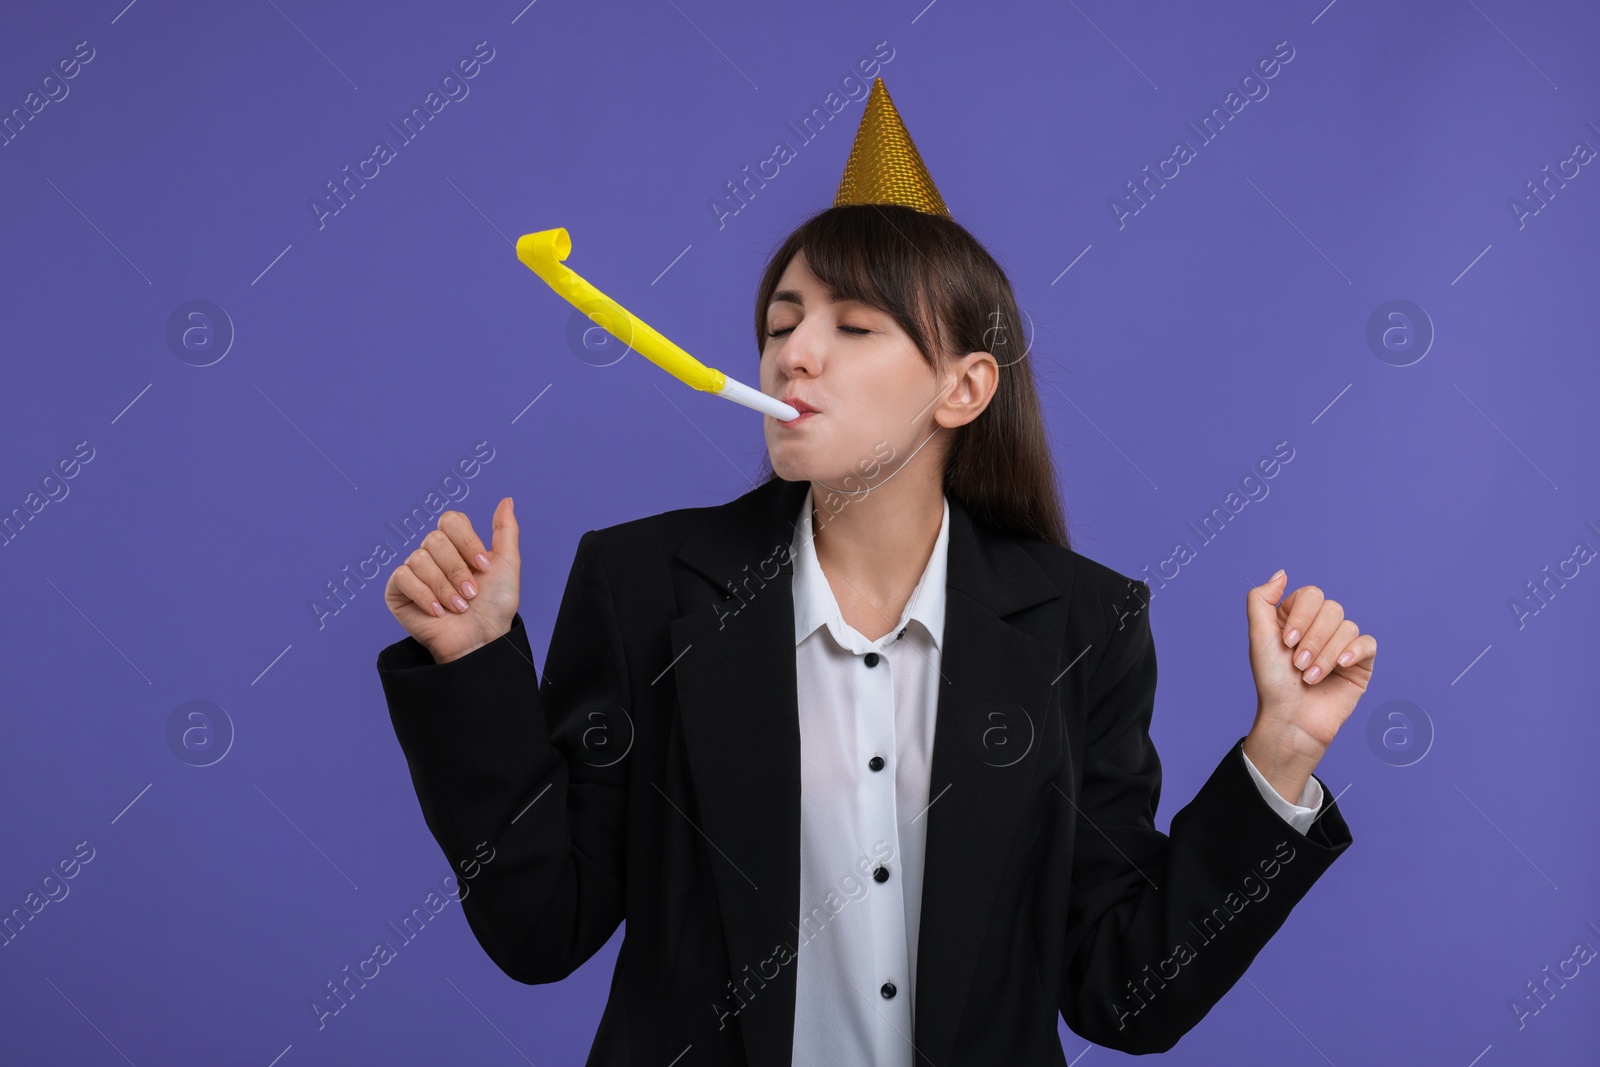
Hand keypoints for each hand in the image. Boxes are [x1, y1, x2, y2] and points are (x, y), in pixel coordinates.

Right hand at [384, 496, 520, 663]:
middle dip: (458, 571)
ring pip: (420, 558)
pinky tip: (437, 612)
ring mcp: (413, 571)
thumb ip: (506, 530)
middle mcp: (433, 554)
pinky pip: (403, 576)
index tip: (484, 567)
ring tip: (457, 607)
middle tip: (470, 594)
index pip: (451, 520)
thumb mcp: (507, 565)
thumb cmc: (494, 607)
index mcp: (457, 544)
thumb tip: (506, 499)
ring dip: (444, 588)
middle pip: (435, 540)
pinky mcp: (397, 590)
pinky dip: (424, 595)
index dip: (467, 542)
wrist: (480, 640)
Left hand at [1244, 568, 1377, 772]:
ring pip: (1347, 627)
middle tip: (1298, 665)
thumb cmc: (1272, 682)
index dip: (1302, 615)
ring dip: (1326, 654)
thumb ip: (1261, 601)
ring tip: (1310, 676)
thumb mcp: (1258, 638)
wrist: (1290, 720)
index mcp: (1297, 617)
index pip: (1311, 594)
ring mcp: (1342, 644)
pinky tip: (1340, 667)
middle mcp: (1320, 627)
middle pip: (1332, 609)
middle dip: (1313, 639)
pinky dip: (1353, 653)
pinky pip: (1367, 643)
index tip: (1286, 641)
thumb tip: (1282, 573)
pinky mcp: (1360, 663)